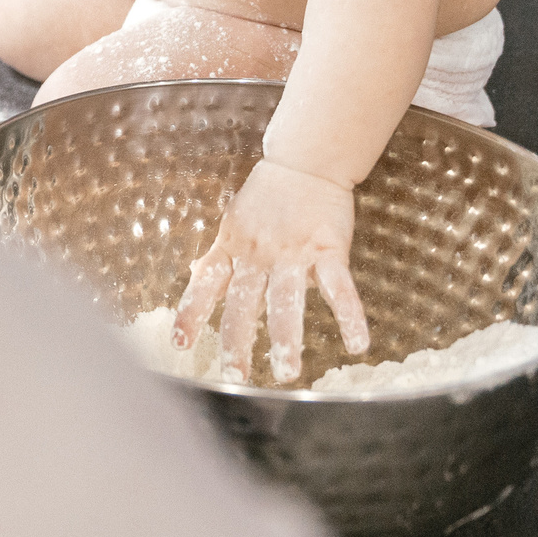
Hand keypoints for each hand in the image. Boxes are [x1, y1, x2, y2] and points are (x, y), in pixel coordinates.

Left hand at [172, 159, 368, 384]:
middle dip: (237, 340)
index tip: (179, 345)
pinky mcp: (327, 250)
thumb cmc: (266, 197)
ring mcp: (293, 254)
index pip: (205, 286)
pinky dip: (349, 317)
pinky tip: (357, 345)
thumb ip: (218, 257)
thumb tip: (196, 276)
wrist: (305, 162)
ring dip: (286, 337)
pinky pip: (339, 289)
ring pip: (286, 301)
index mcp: (232, 250)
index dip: (191, 314)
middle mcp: (258, 256)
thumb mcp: (232, 226)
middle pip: (243, 302)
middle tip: (234, 375)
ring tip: (286, 372)